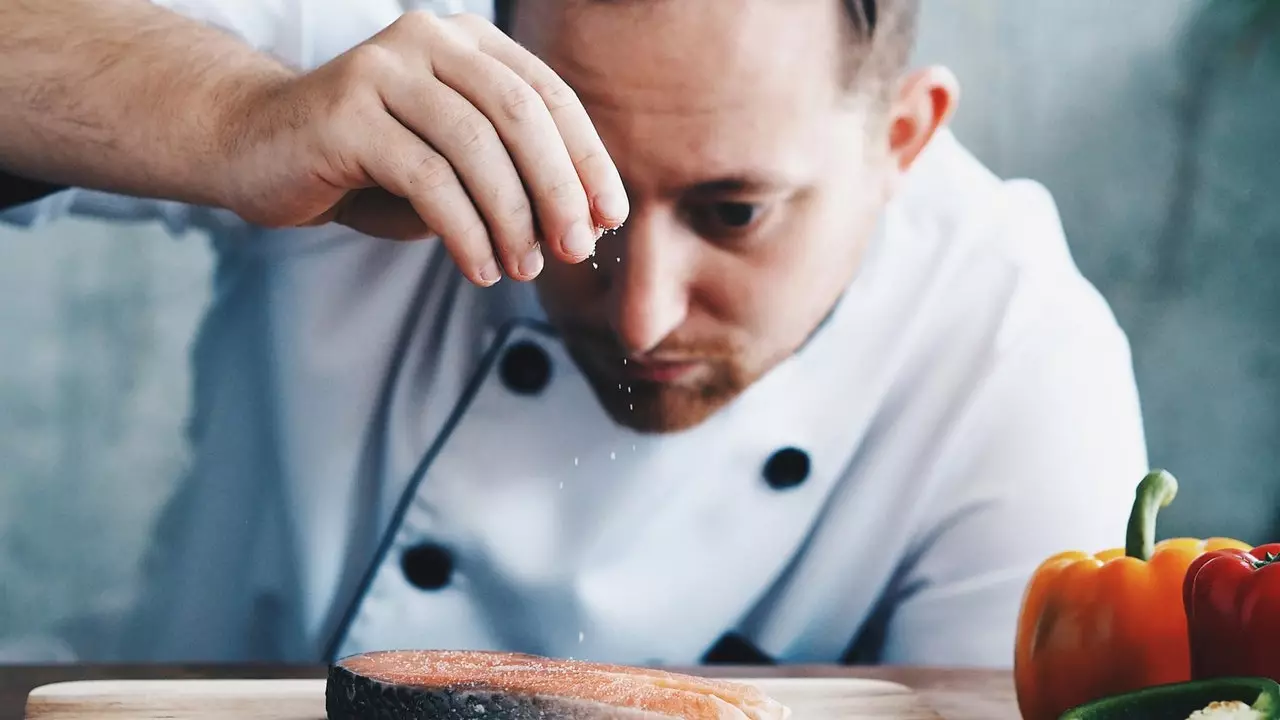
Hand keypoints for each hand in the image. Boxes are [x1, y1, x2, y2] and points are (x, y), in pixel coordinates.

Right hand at [217, 11, 627, 285]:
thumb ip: (508, 175)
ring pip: (477, 147)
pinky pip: (429, 179)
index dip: (587, 159)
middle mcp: (427, 40)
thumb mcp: (450, 161)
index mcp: (465, 42)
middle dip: (559, 189)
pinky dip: (465, 231)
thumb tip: (581, 223)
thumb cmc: (367, 162)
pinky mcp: (346, 113)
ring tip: (523, 269)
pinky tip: (481, 266)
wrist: (253, 144)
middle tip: (577, 250)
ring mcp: (383, 70)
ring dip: (512, 219)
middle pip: (521, 115)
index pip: (549, 96)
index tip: (611, 218)